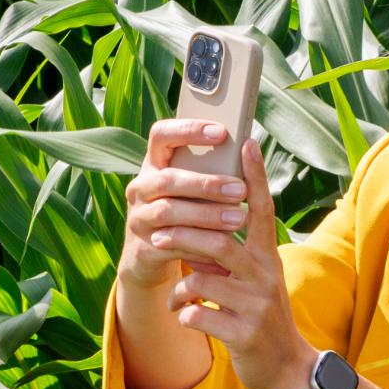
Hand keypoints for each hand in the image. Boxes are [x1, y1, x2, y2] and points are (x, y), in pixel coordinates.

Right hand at [119, 119, 250, 290]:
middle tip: (241, 189)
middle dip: (206, 184)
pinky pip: (171, 243)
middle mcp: (140, 188)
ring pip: (168, 212)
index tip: (222, 132)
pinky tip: (224, 247)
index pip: (161, 135)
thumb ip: (208, 171)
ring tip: (239, 219)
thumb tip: (249, 151)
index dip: (188, 130)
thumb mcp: (189, 189)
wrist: (148, 257)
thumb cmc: (182, 213)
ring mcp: (138, 218)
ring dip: (206, 215)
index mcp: (154, 165)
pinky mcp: (143, 247)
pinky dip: (199, 245)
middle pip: (168, 179)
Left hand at [157, 137, 315, 388]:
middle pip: (219, 241)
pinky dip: (184, 314)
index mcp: (267, 256)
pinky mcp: (244, 333)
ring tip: (175, 291)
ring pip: (202, 278)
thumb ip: (229, 256)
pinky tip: (186, 318)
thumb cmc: (260, 316)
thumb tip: (195, 232)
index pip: (262, 208)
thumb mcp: (253, 280)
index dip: (255, 175)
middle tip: (156, 236)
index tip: (246, 141)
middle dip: (182, 236)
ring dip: (180, 283)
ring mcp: (256, 304)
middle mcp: (265, 274)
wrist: (284, 367)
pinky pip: (198, 315)